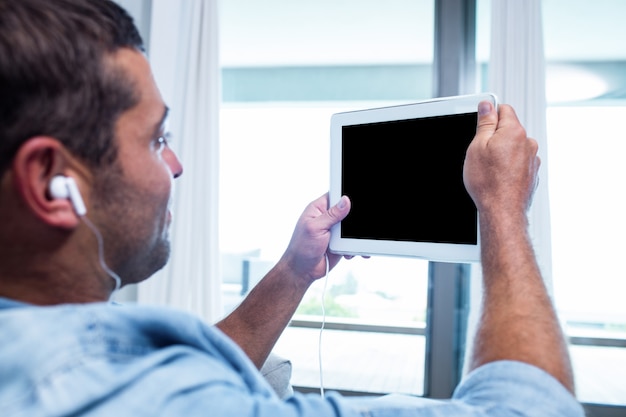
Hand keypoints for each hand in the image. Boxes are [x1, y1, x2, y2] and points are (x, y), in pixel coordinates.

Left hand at [279, 193, 350, 283]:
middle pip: (348, 211)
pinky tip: (352, 251)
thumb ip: (331, 215)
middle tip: (357, 225)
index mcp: (318, 209)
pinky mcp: (340, 243)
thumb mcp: (315, 228)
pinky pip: (353, 241)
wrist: (302, 271)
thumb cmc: (301, 248)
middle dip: (355, 218)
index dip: (346, 195)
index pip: (335, 195)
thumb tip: (345, 201)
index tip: (356, 199)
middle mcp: (327, 218)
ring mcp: (334, 231)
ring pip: (353, 227)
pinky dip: (356, 246)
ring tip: (353, 241)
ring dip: (356, 234)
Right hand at [463, 101, 539, 216]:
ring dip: (502, 153)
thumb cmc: (489, 182)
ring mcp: (532, 159)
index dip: (489, 115)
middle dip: (495, 137)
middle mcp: (528, 143)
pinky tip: (498, 177)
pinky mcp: (532, 173)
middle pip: (509, 129)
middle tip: (481, 153)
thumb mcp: (477, 147)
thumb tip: (487, 106)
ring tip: (489, 169)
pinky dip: (509, 166)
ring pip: (513, 147)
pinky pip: (518, 162)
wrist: (502, 210)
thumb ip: (485, 122)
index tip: (481, 125)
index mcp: (514, 132)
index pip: (503, 109)